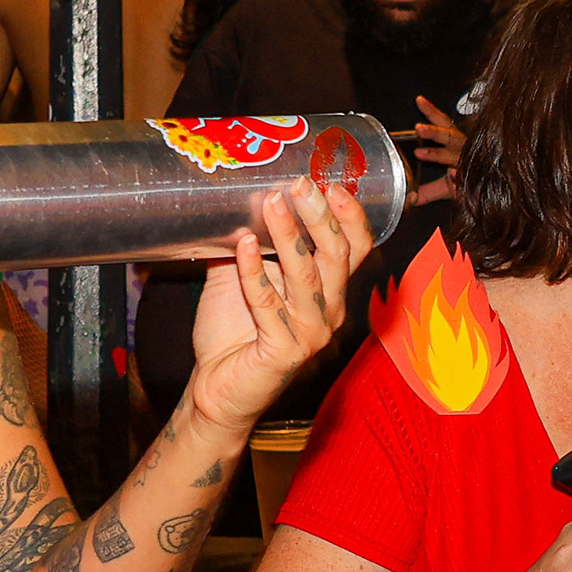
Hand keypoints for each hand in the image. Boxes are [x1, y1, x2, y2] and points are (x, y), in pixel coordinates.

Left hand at [185, 185, 370, 434]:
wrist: (215, 389)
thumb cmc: (232, 331)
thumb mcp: (242, 276)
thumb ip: (248, 242)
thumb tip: (235, 197)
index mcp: (330, 291)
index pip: (356, 248)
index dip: (351, 215)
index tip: (333, 182)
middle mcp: (330, 311)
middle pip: (338, 256)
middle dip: (320, 215)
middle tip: (301, 184)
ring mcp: (310, 334)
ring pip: (306, 276)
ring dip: (288, 236)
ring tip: (271, 202)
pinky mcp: (284, 352)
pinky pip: (269, 305)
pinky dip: (254, 273)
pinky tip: (242, 246)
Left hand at [404, 97, 467, 209]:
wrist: (497, 193)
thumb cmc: (472, 183)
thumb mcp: (448, 187)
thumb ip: (428, 191)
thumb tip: (411, 197)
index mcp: (458, 145)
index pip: (444, 125)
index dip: (431, 112)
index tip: (419, 101)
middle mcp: (465, 150)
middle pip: (448, 137)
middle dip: (433, 132)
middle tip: (418, 128)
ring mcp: (471, 163)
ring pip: (453, 155)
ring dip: (437, 154)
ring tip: (420, 153)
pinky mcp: (475, 179)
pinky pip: (465, 177)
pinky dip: (458, 176)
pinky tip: (452, 174)